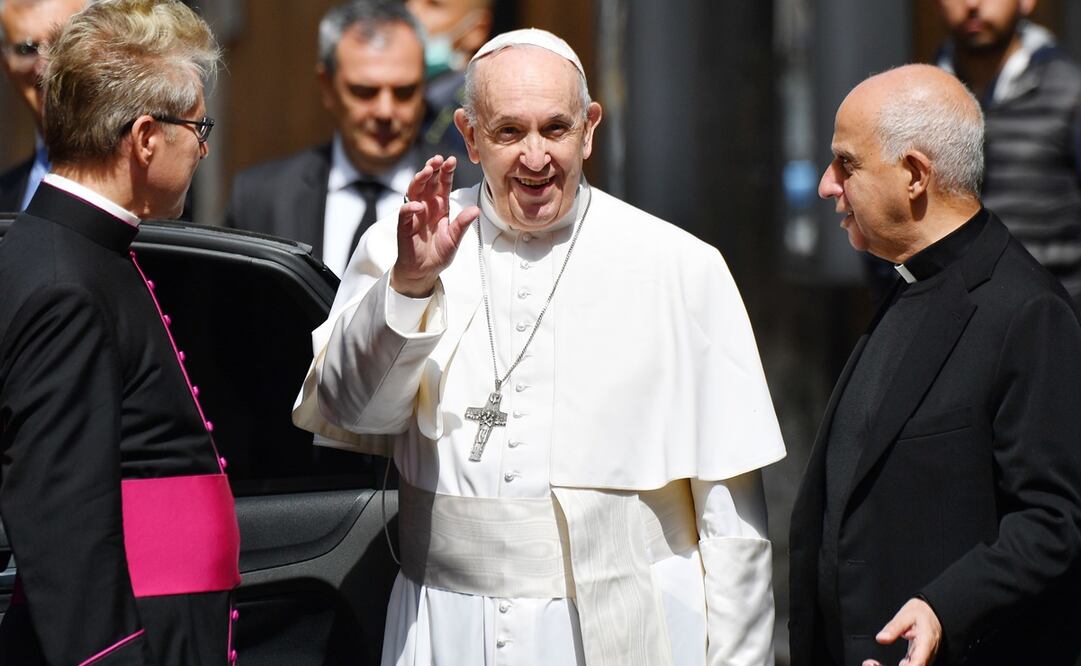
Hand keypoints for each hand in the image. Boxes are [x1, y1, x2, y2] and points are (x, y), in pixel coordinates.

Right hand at [391, 155, 479, 296]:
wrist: (423, 272)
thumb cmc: (438, 255)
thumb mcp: (454, 239)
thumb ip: (462, 224)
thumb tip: (475, 210)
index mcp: (440, 208)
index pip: (442, 185)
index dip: (446, 172)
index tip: (451, 160)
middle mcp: (426, 207)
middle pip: (428, 183)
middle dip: (432, 169)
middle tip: (438, 159)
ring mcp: (414, 215)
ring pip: (415, 191)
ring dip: (420, 180)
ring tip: (427, 171)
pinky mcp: (404, 226)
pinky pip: (405, 212)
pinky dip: (411, 207)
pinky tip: (419, 206)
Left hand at [862, 598, 941, 665]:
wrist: (933, 614)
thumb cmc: (922, 614)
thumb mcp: (906, 616)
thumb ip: (893, 627)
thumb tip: (881, 638)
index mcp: (925, 644)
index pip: (918, 663)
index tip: (891, 665)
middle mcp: (926, 655)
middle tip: (873, 664)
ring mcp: (923, 659)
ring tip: (873, 663)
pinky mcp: (917, 660)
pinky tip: (879, 664)